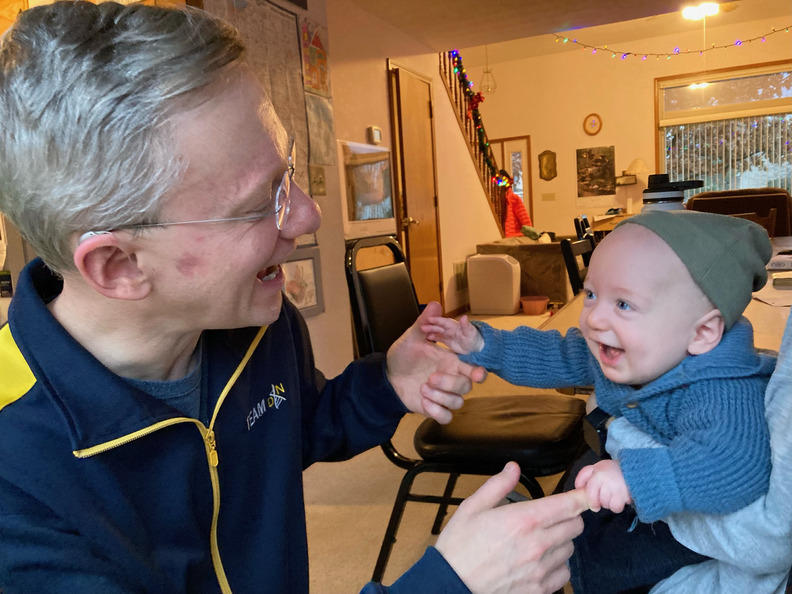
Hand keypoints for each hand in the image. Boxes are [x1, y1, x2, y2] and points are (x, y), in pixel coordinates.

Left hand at [387, 302, 485, 423]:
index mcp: (450, 361)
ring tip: (422, 389)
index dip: (479, 371)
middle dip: (450, 383)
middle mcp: (450, 378)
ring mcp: (443, 395)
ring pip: (458, 402)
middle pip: (467, 386)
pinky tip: (423, 402)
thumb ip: (423, 323)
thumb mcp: (411, 338)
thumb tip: (435, 304)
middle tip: (430, 378)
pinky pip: (447, 417)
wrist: (387, 378)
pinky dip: (437, 412)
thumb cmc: (403, 356)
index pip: (473, 367)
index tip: (477, 372)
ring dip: (442, 397)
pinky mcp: (434, 409)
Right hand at [420, 314, 483, 354]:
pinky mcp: (447, 341)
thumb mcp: (470, 332)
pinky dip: (433, 337)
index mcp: (455, 325)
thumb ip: (465, 325)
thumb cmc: (474, 338)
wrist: (476, 348)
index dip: (437, 320)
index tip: (429, 319)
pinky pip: (438, 338)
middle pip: (439, 326)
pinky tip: (427, 338)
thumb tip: (464, 317)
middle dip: (431, 326)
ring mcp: (448, 335)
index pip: (444, 321)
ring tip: (423, 332)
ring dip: (430, 331)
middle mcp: (450, 329)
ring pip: (437, 331)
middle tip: (422, 327)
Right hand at [435, 462, 588, 593]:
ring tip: (539, 540)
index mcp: (524, 519)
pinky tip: (540, 561)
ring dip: (560, 541)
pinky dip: (557, 566)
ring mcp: (540, 569)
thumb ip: (498, 485)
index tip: (587, 493)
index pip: (569, 505)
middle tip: (549, 517)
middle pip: (575, 525)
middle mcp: (538, 544)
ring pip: (570, 549)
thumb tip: (514, 468)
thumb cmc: (459, 546)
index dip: (582, 497)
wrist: (451, 584)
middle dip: (567, 517)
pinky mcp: (539, 590)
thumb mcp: (472, 507)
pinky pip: (564, 574)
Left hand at [574, 459, 631, 512]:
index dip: (591, 500)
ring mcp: (615, 486)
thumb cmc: (614, 470)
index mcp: (597, 471)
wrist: (637, 468)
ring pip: (607, 505)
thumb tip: (577, 487)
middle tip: (608, 496)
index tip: (594, 505)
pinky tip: (622, 498)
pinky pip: (616, 507)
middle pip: (598, 500)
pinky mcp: (625, 494)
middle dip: (602, 501)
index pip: (588, 489)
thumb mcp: (598, 466)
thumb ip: (585, 475)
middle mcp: (605, 478)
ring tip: (616, 496)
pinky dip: (619, 506)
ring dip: (611, 504)